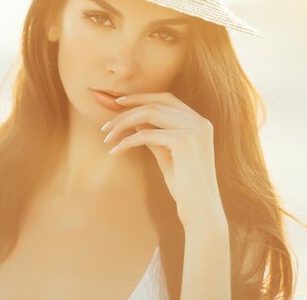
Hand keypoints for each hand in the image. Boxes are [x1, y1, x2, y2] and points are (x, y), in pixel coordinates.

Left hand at [101, 91, 226, 229]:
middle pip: (155, 104)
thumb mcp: (167, 153)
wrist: (200, 209)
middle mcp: (199, 121)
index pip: (166, 98)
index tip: (119, 104)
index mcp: (199, 122)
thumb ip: (154, 134)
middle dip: (127, 111)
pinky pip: (145, 135)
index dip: (141, 97)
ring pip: (149, 114)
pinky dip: (126, 142)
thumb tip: (133, 119)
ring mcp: (193, 129)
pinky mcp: (184, 141)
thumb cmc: (184, 185)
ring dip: (123, 123)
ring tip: (107, 137)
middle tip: (106, 125)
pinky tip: (115, 151)